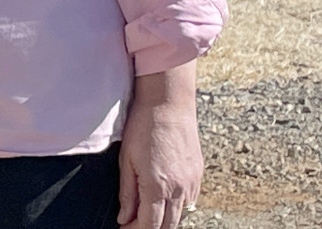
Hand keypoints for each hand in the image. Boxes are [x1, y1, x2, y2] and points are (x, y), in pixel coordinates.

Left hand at [118, 65, 201, 228]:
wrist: (169, 104)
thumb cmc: (143, 127)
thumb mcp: (126, 160)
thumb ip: (127, 192)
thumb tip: (124, 218)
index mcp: (158, 186)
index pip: (150, 225)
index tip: (123, 228)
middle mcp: (179, 189)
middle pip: (168, 225)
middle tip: (132, 224)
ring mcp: (192, 183)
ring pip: (181, 215)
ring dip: (164, 219)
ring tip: (146, 214)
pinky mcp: (198, 175)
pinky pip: (190, 201)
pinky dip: (176, 207)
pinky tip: (163, 199)